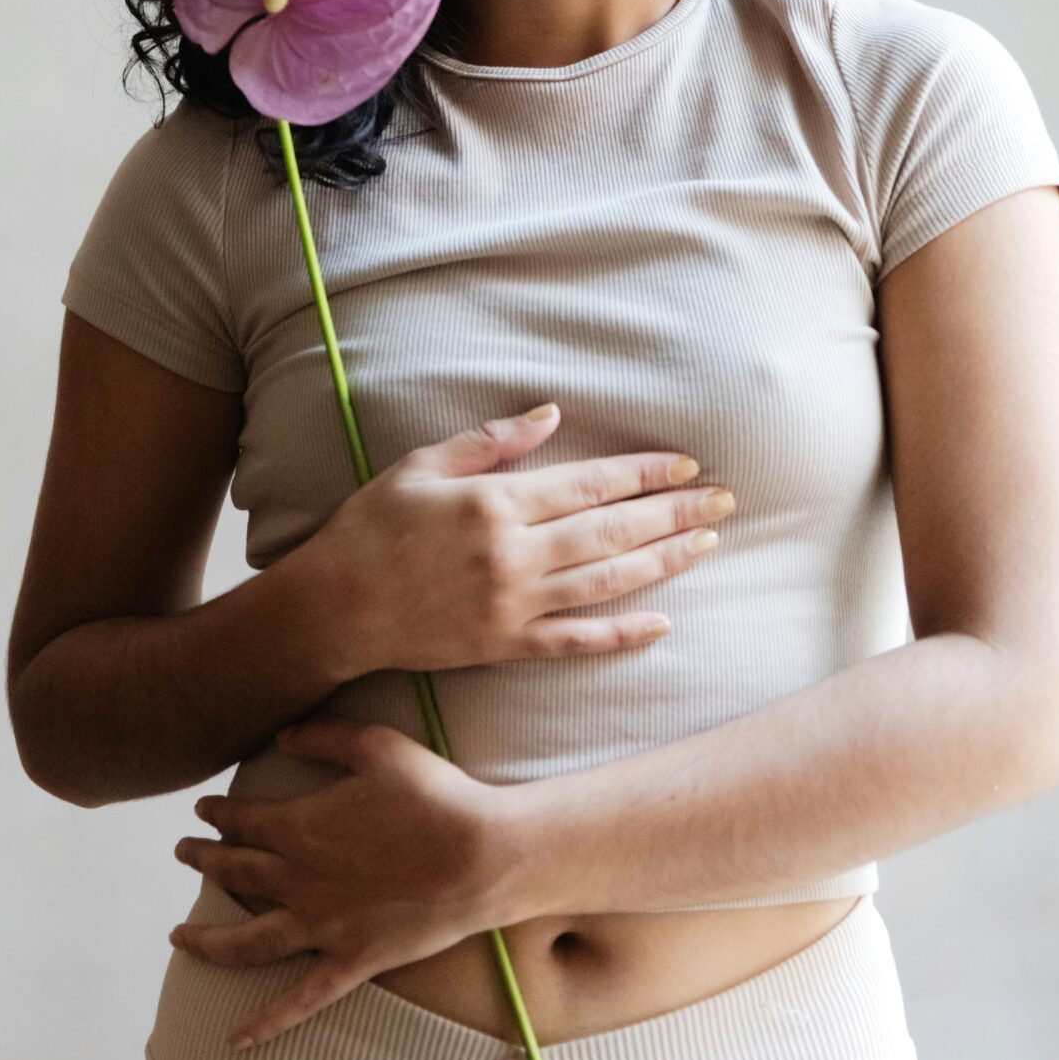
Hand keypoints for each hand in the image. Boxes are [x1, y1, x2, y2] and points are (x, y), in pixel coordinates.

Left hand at [168, 715, 507, 1046]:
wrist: (480, 857)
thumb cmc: (433, 795)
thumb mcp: (375, 745)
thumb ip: (322, 737)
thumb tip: (279, 737)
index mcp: (300, 829)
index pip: (242, 821)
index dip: (218, 814)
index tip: (204, 809)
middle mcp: (300, 882)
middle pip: (237, 873)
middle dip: (204, 860)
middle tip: (183, 852)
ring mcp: (323, 929)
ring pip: (248, 942)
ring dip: (208, 938)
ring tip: (176, 935)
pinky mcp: (352, 962)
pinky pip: (300, 1001)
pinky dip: (266, 1023)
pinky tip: (235, 1041)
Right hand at [314, 403, 732, 674]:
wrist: (333, 608)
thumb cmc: (371, 527)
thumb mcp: (422, 465)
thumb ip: (491, 442)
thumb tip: (553, 413)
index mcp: (496, 505)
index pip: (590, 485)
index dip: (644, 474)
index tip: (686, 466)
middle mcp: (513, 556)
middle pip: (612, 532)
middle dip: (673, 514)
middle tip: (725, 501)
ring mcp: (513, 606)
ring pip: (606, 584)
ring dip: (663, 564)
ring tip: (706, 544)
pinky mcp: (505, 646)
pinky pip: (575, 641)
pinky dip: (622, 635)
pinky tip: (663, 625)